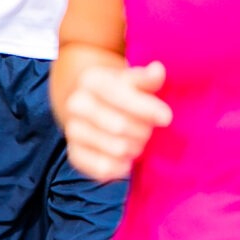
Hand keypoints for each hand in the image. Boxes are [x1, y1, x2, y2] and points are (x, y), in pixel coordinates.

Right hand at [62, 61, 171, 181]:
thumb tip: (157, 71)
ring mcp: (72, 130)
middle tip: (150, 131)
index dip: (147, 109)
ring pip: (115, 148)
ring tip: (138, 143)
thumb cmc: (121, 94)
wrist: (94, 107)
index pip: (121, 97)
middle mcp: (76, 104)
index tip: (166, 118)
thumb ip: (146, 79)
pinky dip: (120, 167)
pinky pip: (102, 168)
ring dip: (135, 149)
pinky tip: (127, 159)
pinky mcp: (75, 154)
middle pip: (120, 126)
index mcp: (91, 81)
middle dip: (143, 132)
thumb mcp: (133, 81)